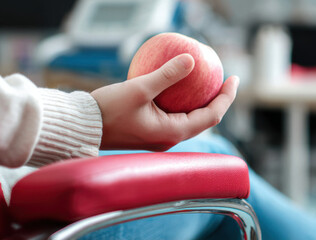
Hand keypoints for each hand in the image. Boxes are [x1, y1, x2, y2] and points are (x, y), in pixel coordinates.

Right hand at [91, 54, 238, 150]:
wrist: (81, 127)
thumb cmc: (107, 109)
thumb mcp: (139, 88)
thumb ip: (167, 75)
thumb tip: (191, 59)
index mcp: (172, 133)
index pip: (212, 116)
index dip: (226, 97)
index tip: (234, 78)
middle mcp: (169, 139)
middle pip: (205, 119)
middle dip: (218, 99)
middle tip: (225, 78)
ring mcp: (160, 137)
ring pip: (190, 119)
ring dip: (201, 101)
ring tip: (208, 81)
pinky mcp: (150, 132)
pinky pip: (174, 115)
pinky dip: (182, 101)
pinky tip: (179, 84)